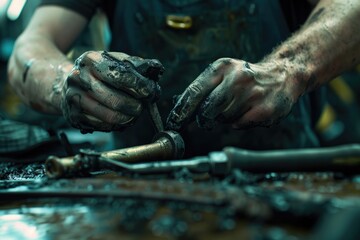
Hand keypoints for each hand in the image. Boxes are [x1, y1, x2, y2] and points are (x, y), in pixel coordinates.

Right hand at [61, 51, 163, 132]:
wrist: (64, 84)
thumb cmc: (96, 73)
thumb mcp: (111, 60)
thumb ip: (133, 64)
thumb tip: (155, 69)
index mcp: (90, 60)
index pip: (119, 75)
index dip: (138, 85)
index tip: (149, 92)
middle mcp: (79, 78)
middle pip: (115, 100)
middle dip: (135, 106)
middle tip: (142, 107)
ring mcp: (75, 98)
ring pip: (109, 116)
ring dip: (128, 118)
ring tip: (134, 115)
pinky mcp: (74, 116)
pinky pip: (102, 126)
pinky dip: (116, 125)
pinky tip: (121, 119)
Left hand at [166, 58, 303, 130]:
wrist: (282, 75)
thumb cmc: (245, 78)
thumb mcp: (222, 74)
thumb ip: (201, 90)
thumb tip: (177, 108)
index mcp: (222, 67)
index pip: (194, 92)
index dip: (182, 111)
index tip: (173, 123)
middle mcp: (238, 78)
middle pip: (208, 109)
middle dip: (203, 119)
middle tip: (205, 121)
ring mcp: (253, 94)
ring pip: (223, 119)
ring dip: (224, 119)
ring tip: (236, 107)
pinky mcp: (265, 110)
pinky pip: (239, 125)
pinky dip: (238, 122)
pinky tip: (247, 111)